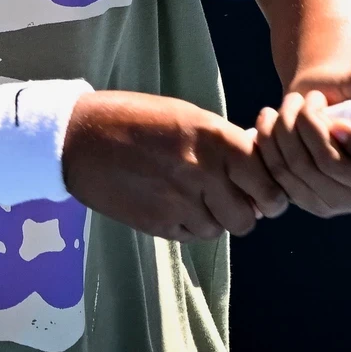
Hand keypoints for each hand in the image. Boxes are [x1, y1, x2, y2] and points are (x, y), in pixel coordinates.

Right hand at [62, 90, 287, 241]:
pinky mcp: (158, 224)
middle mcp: (201, 171)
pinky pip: (193, 235)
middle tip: (242, 203)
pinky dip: (194, 226)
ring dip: (219, 219)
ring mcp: (179, 201)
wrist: (79, 139)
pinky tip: (180, 207)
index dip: (270, 187)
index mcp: (212, 137)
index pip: (263, 175)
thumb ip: (222, 142)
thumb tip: (254, 166)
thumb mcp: (186, 116)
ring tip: (204, 201)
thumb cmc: (134, 119)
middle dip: (250, 211)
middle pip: (248, 214)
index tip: (269, 191)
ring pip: (221, 228)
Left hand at [253, 57, 350, 217]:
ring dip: (287, 130)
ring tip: (290, 105)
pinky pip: (282, 181)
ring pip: (304, 172)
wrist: (321, 101)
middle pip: (335, 169)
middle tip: (307, 98)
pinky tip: (272, 122)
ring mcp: (346, 204)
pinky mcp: (314, 205)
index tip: (339, 120)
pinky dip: (271, 146)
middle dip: (311, 126)